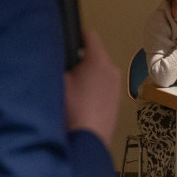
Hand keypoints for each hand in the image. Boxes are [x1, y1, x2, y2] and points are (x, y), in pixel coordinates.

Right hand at [64, 30, 120, 147]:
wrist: (87, 141)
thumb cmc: (72, 110)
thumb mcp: (59, 81)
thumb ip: (61, 63)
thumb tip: (60, 56)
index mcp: (98, 60)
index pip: (90, 35)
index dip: (77, 37)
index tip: (67, 43)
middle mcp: (112, 69)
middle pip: (95, 54)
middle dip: (81, 60)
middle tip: (66, 73)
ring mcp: (117, 85)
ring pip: (100, 71)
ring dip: (88, 75)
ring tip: (73, 91)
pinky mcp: (117, 100)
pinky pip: (104, 85)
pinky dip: (94, 88)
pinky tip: (82, 102)